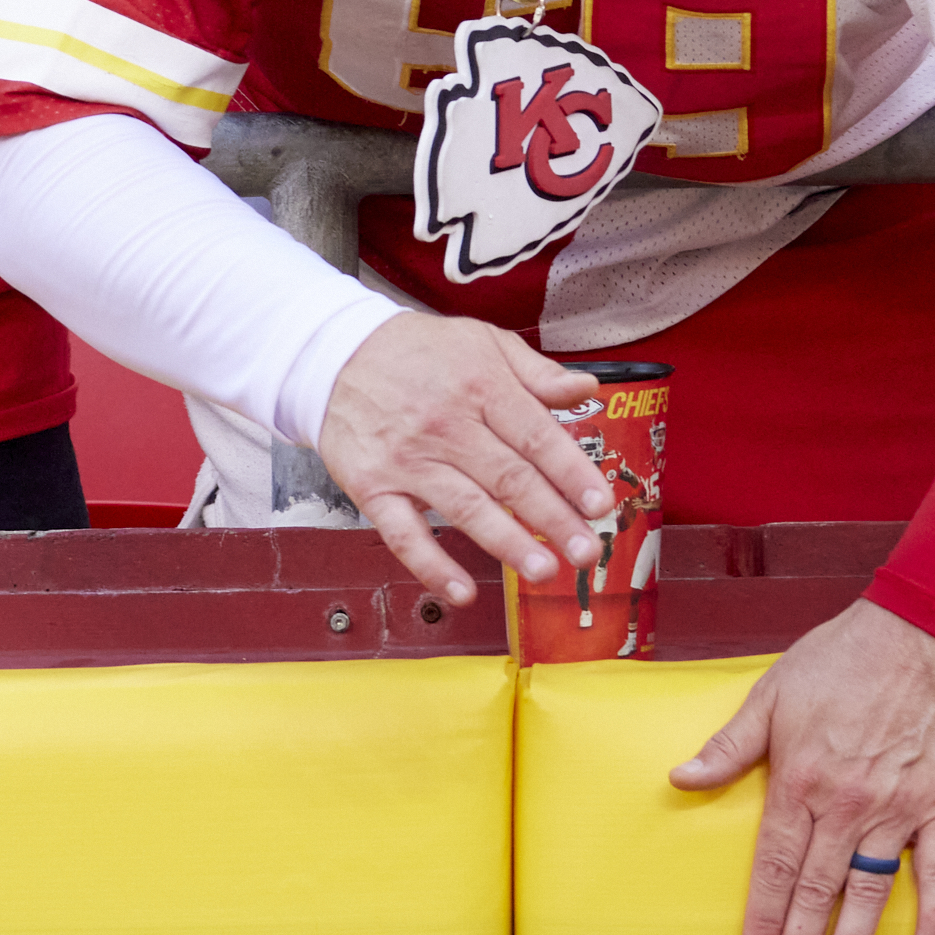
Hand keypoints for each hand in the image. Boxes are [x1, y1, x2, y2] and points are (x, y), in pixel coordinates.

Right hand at [316, 312, 609, 603]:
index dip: (572, 472)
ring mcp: (407, 460)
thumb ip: (537, 372)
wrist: (334, 355)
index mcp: (480, 386)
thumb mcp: (482, 343)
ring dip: (506, 544)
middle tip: (586, 552)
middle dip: (553, 519)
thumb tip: (588, 390)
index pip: (536, 435)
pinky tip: (462, 592)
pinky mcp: (372, 487)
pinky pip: (403, 533)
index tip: (600, 504)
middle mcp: (446, 425)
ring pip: (465, 508)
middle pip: (509, 478)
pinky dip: (432, 566)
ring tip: (542, 571)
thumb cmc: (418, 352)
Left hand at [670, 599, 934, 934]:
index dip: (761, 912)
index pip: (774, 862)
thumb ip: (728, 745)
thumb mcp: (771, 693)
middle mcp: (847, 803)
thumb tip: (681, 778)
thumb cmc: (843, 655)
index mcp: (801, 778)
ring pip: (870, 889)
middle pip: (816, 887)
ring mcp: (897, 807)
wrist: (922, 628)